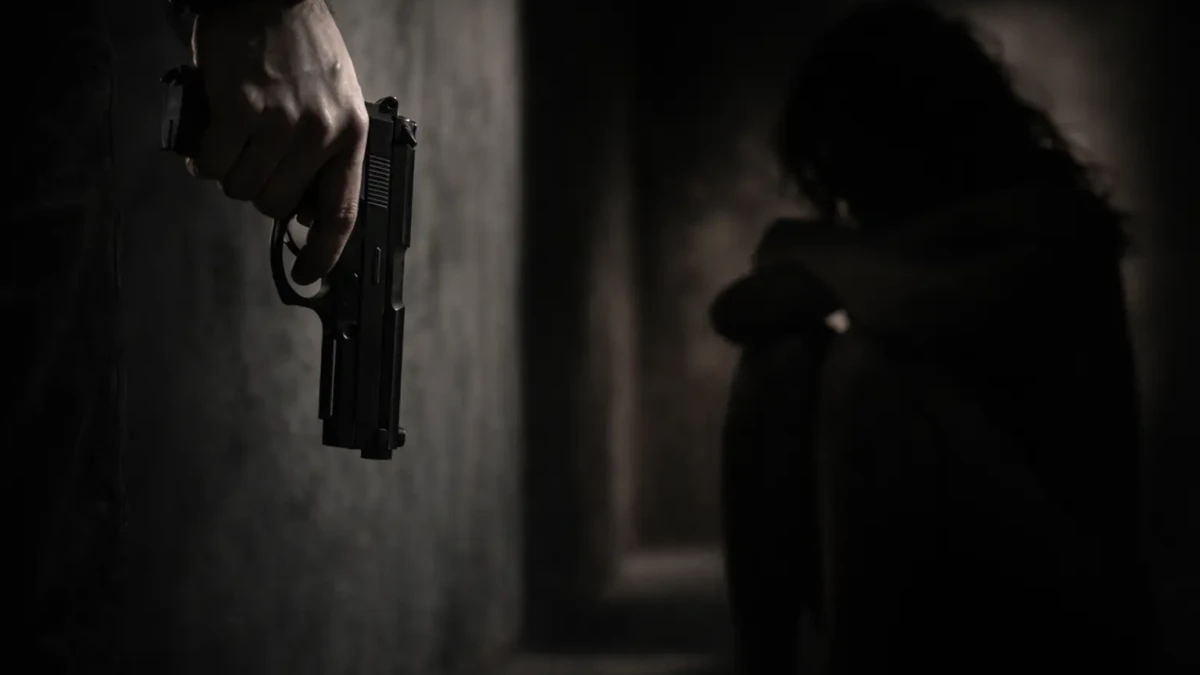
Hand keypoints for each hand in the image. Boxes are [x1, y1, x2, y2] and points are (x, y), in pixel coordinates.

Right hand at [188, 0, 366, 283]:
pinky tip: (213, 131)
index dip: (324, 252)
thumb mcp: (336, 101)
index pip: (342, 212)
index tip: (309, 274)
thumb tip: (304, 210)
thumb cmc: (301, 49)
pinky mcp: (239, 112)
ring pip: (242, 189)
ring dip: (231, 171)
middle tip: (253, 159)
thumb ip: (326, 153)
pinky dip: (205, 157)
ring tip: (236, 136)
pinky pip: (213, 166)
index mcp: (350, 135)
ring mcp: (280, 124)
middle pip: (276, 205)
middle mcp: (320, 134)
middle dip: (259, 190)